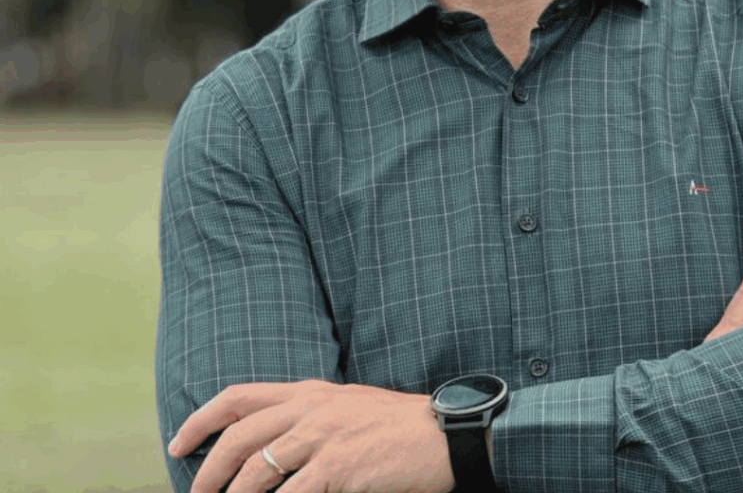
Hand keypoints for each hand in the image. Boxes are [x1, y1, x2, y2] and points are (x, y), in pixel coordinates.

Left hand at [167, 380, 454, 492]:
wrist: (442, 434)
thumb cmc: (397, 427)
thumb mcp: (347, 408)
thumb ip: (309, 419)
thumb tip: (270, 447)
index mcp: (309, 392)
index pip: (240, 396)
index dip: (201, 418)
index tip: (177, 442)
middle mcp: (311, 408)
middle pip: (239, 436)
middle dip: (206, 472)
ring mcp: (324, 437)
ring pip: (257, 470)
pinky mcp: (339, 467)